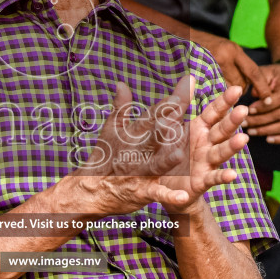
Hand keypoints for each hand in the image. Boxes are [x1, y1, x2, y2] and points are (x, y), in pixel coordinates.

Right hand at [70, 78, 247, 215]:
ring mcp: (140, 172)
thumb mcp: (112, 130)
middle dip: (168, 121)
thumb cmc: (106, 157)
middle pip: (155, 134)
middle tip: (181, 107)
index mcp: (136, 133)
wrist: (91, 189)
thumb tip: (121, 83)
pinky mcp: (141, 192)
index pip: (155, 113)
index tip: (189, 82)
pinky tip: (183, 196)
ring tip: (180, 154)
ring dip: (167, 158)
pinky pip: (157, 194)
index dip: (171, 98)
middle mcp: (139, 150)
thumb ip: (120, 107)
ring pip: (156, 163)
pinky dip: (169, 196)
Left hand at [160, 82, 251, 214]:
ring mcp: (206, 163)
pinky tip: (233, 175)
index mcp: (199, 129)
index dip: (225, 101)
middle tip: (244, 109)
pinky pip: (213, 178)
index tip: (237, 88)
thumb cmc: (171, 151)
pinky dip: (223, 177)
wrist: (166, 185)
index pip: (214, 112)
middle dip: (232, 120)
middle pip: (222, 130)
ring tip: (244, 139)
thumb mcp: (170, 127)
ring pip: (221, 152)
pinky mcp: (201, 181)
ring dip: (232, 147)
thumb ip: (178, 104)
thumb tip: (190, 78)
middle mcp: (207, 144)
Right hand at [191, 30, 266, 93]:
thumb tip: (248, 82)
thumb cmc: (202, 43)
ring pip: (228, 88)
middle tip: (233, 91)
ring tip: (219, 87)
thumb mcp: (224, 46)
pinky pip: (213, 89)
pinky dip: (214, 92)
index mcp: (233, 50)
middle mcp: (224, 56)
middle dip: (240, 91)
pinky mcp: (199, 73)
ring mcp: (211, 65)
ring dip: (227, 92)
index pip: (253, 72)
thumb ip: (236, 61)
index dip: (262, 87)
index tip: (268, 99)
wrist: (180, 36)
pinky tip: (210, 88)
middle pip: (241, 83)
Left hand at [244, 63, 279, 144]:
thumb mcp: (265, 71)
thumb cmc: (274, 75)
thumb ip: (259, 81)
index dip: (264, 106)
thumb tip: (254, 94)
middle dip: (260, 120)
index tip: (249, 109)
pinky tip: (268, 139)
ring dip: (268, 130)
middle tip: (244, 123)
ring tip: (251, 131)